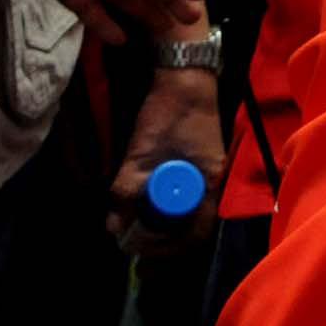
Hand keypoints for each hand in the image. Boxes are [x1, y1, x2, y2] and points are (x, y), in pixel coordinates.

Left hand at [107, 65, 226, 251]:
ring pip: (183, 209)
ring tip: (133, 222)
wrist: (183, 76)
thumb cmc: (168, 113)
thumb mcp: (141, 152)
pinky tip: (142, 198)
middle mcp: (212, 183)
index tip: (142, 250)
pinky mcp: (196, 162)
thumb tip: (113, 228)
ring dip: (159, 219)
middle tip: (133, 241)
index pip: (197, 232)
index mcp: (209, 183)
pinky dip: (161, 200)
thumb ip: (127, 189)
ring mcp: (206, 172)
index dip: (169, 247)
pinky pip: (181, 193)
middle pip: (190, 225)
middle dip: (160, 237)